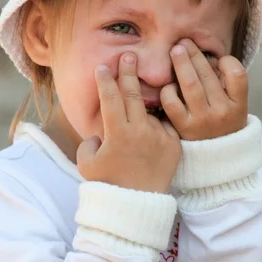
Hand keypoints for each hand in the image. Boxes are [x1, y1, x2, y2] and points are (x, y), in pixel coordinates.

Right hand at [77, 52, 181, 192]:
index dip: (106, 80)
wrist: (137, 206)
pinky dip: (158, 125)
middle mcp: (140, 130)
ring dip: (145, 106)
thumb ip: (91, 141)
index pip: (110, 97)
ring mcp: (159, 136)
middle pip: (134, 93)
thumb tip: (101, 133)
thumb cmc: (108, 185)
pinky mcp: (174, 144)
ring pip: (151, 111)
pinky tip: (152, 128)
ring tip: (142, 102)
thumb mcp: (87, 163)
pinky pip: (165, 126)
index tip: (103, 67)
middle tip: (129, 55)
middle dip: (129, 72)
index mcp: (117, 133)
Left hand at [160, 39, 248, 140]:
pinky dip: (169, 90)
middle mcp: (222, 112)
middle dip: (195, 54)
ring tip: (176, 50)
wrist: (214, 159)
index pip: (238, 75)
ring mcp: (202, 120)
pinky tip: (168, 84)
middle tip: (184, 42)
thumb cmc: (221, 124)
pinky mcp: (183, 127)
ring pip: (190, 84)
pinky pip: (172, 102)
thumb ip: (225, 85)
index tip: (218, 58)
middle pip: (209, 75)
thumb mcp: (233, 107)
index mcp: (239, 106)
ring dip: (182, 63)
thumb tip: (206, 56)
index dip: (227, 62)